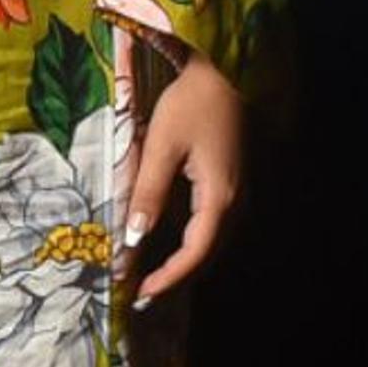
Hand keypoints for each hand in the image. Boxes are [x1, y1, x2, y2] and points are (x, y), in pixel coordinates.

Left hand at [124, 55, 238, 307]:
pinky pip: (210, 225)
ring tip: (148, 274)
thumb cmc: (191, 104)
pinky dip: (188, 242)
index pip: (194, 253)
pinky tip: (166, 243)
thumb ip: (148, 193)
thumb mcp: (162, 146)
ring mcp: (236, 193)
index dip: (168, 277)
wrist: (224, 72)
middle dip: (173, 276)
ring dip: (181, 261)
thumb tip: (132, 239)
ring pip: (209, 242)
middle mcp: (234, 202)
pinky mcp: (230, 184)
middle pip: (205, 254)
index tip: (140, 293)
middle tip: (140, 293)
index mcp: (220, 198)